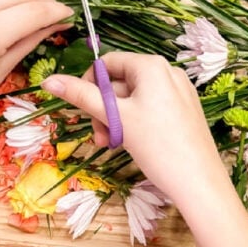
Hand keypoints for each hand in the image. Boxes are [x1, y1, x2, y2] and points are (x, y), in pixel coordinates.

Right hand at [42, 52, 247, 246]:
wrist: (198, 182)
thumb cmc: (156, 145)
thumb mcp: (115, 118)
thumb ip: (80, 96)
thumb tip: (49, 80)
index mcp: (152, 66)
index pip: (107, 63)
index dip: (88, 85)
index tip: (81, 111)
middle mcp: (168, 72)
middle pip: (120, 83)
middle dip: (103, 109)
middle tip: (98, 137)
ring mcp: (179, 92)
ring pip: (134, 99)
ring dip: (116, 120)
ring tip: (111, 145)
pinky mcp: (184, 111)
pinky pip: (151, 109)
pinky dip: (135, 124)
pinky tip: (132, 145)